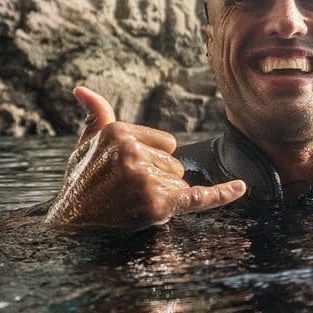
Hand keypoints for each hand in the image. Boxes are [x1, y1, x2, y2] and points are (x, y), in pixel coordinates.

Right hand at [43, 86, 246, 230]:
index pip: (167, 142)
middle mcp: (133, 153)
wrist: (71, 222)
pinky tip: (241, 187)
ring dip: (163, 195)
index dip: (153, 159)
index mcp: (120, 132)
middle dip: (158, 178)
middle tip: (128, 189)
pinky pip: (198, 196)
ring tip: (132, 201)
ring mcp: (145, 179)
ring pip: (180, 182)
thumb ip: (95, 114)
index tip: (128, 170)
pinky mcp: (156, 204)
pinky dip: (221, 194)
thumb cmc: (81, 181)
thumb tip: (82, 89)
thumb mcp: (85, 144)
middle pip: (175, 163)